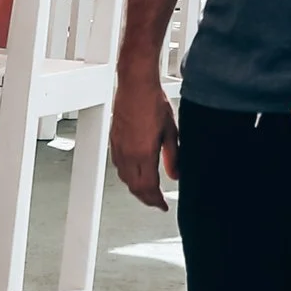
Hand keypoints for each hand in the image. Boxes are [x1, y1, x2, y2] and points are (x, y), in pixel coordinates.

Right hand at [111, 73, 177, 209]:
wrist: (136, 84)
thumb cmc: (153, 101)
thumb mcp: (171, 131)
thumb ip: (173, 156)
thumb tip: (176, 175)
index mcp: (143, 154)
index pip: (148, 188)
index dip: (156, 201)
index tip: (162, 206)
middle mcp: (128, 154)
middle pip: (135, 187)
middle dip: (146, 198)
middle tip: (156, 202)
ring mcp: (119, 148)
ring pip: (125, 179)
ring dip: (136, 188)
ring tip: (147, 191)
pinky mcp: (114, 141)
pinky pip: (119, 167)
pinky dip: (128, 176)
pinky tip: (135, 173)